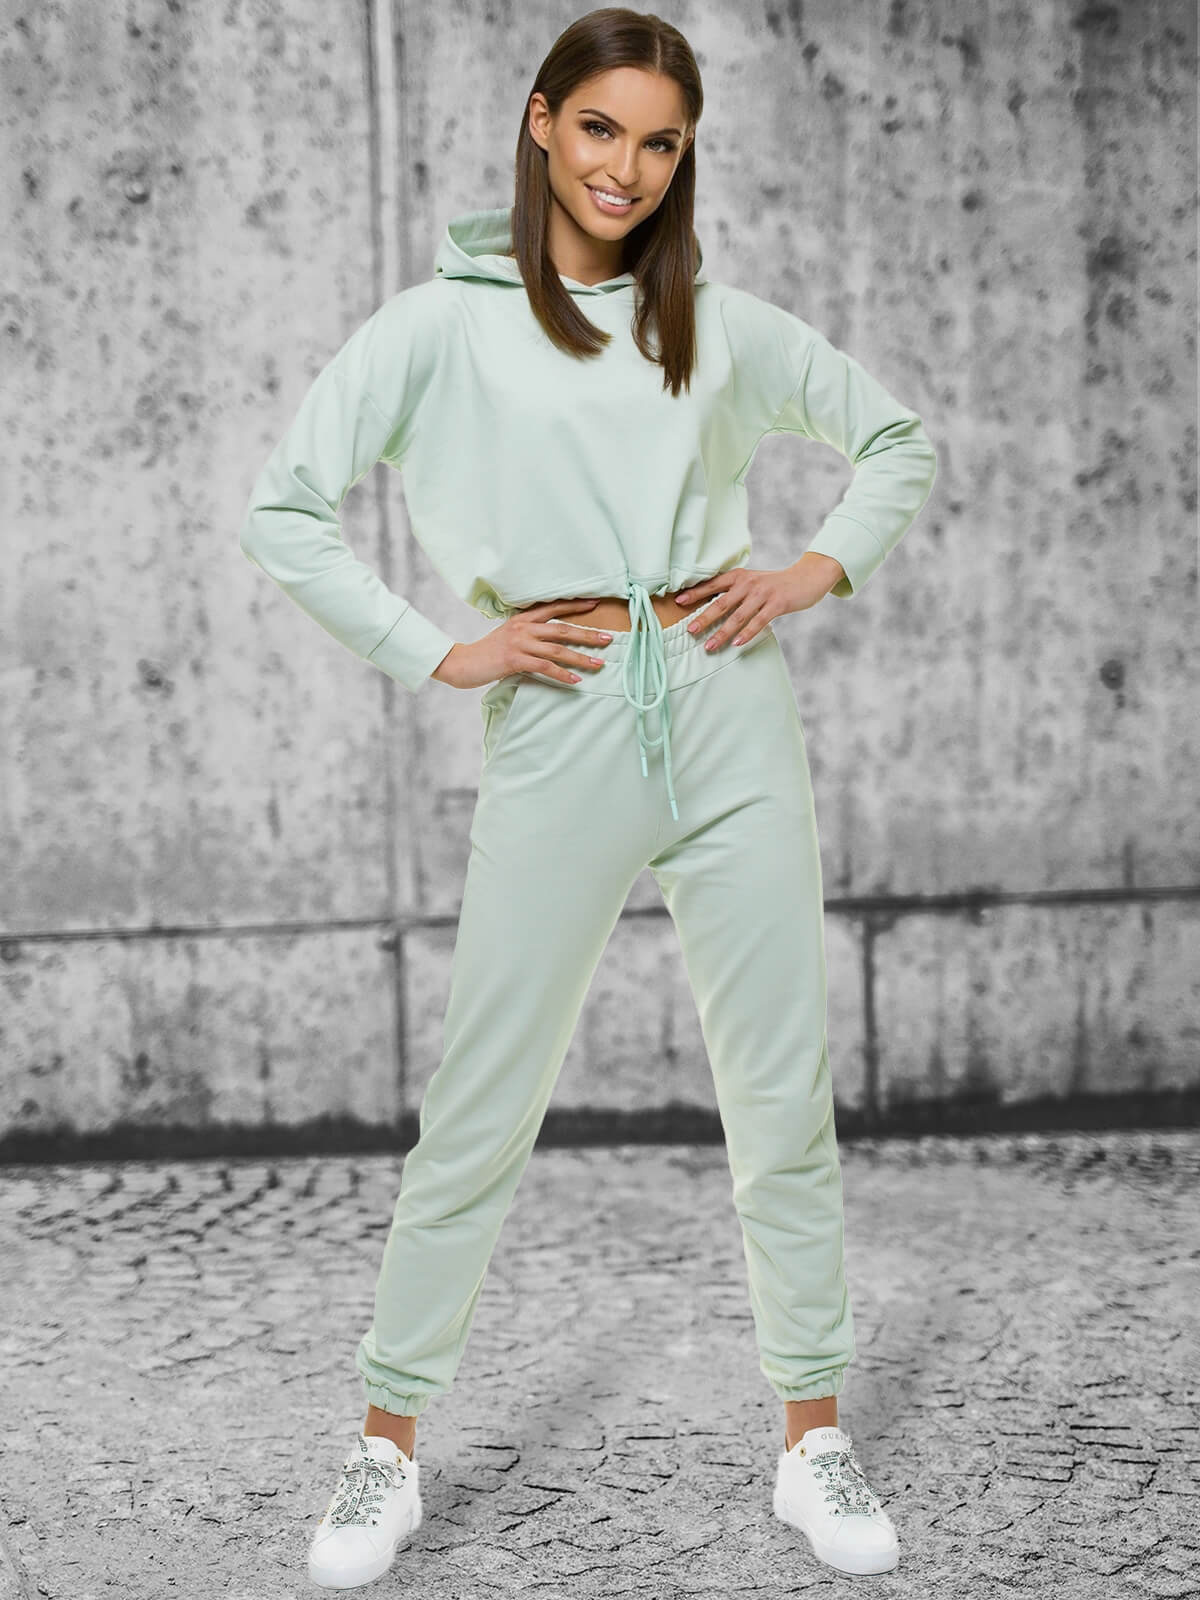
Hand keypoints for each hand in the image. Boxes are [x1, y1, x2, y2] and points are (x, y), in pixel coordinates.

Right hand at [431, 598, 615, 689]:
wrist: (462, 663)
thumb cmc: (487, 653)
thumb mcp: (508, 636)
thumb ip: (527, 634)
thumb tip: (550, 640)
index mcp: (522, 619)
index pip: (553, 608)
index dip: (575, 606)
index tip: (595, 604)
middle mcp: (523, 628)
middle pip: (562, 629)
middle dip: (587, 634)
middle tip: (608, 639)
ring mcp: (519, 643)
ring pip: (557, 649)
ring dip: (581, 657)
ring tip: (599, 663)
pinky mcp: (514, 660)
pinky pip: (544, 667)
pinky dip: (562, 674)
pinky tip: (575, 680)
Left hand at [674, 553, 845, 651]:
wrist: (806, 578)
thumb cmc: (774, 584)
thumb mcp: (752, 582)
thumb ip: (733, 591)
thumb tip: (709, 607)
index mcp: (738, 576)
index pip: (712, 585)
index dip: (694, 593)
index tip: (677, 602)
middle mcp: (748, 583)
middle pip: (721, 602)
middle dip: (703, 617)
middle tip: (689, 631)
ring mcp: (762, 594)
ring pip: (737, 616)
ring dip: (722, 633)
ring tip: (709, 646)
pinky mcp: (777, 604)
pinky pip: (758, 621)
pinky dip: (746, 633)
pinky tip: (736, 644)